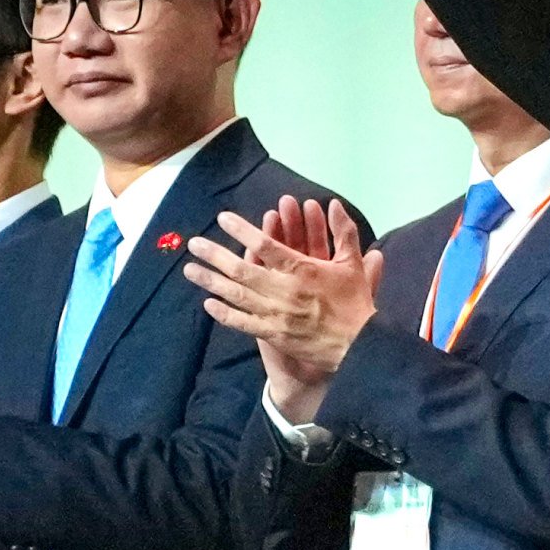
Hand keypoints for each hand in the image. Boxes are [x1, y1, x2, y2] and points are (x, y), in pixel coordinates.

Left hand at [187, 199, 378, 424]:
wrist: (359, 346)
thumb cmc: (355, 302)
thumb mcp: (353, 263)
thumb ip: (343, 232)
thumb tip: (332, 203)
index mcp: (302, 269)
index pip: (266, 245)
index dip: (242, 230)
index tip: (223, 219)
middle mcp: (283, 290)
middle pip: (241, 270)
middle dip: (215, 255)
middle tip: (193, 244)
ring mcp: (274, 314)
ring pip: (236, 295)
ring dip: (211, 281)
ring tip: (190, 269)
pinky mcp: (272, 334)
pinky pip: (242, 322)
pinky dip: (224, 313)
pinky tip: (208, 304)